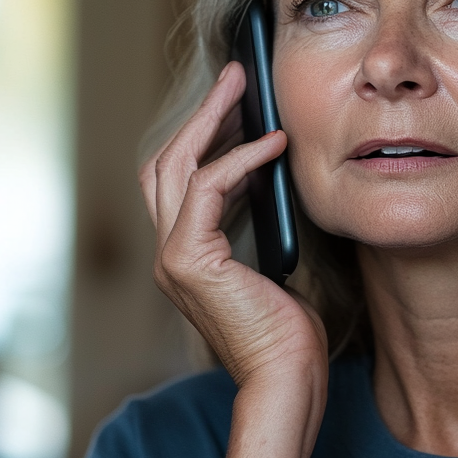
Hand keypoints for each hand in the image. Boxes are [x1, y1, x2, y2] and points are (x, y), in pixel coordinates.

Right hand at [138, 62, 326, 394]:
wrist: (286, 381)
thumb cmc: (288, 334)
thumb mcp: (273, 265)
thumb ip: (258, 226)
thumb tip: (271, 176)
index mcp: (189, 254)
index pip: (182, 179)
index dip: (207, 135)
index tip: (240, 104)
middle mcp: (171, 252)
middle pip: (168, 161)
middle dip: (201, 113)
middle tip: (236, 76)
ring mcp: (173, 256)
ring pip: (177, 164)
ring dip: (211, 117)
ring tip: (244, 84)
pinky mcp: (188, 260)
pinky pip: (208, 186)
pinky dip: (241, 157)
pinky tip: (274, 142)